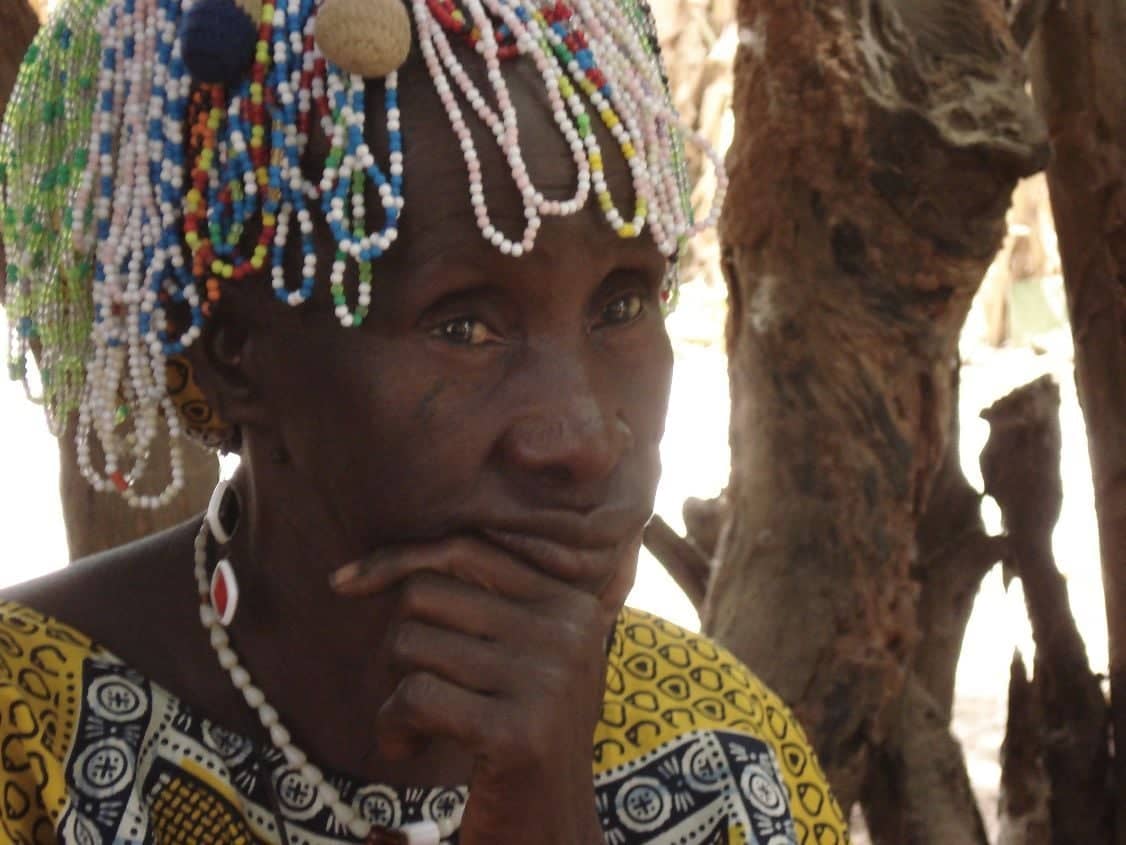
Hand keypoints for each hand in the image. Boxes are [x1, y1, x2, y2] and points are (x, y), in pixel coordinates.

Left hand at [331, 532, 638, 844]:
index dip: (396, 560)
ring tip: (421, 727)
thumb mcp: (519, 656)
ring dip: (394, 692)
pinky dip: (391, 728)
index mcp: (569, 602)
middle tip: (417, 692)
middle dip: (399, 645)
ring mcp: (547, 681)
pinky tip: (408, 751)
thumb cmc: (519, 738)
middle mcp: (567, 630)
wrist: (553, 834)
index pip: (464, 550)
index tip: (343, 585)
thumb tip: (354, 573)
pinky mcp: (516, 732)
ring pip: (410, 643)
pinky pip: (413, 698)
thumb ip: (473, 601)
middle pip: (426, 594)